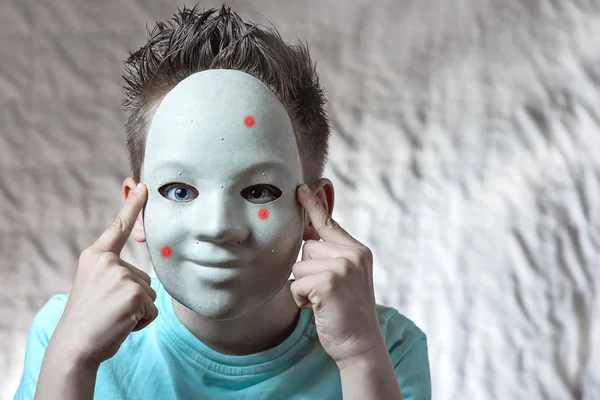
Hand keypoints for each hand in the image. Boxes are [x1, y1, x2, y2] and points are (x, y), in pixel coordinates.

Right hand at [51, 183, 157, 367]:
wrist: (74, 347)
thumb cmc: (87, 320)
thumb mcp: (96, 286)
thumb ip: (115, 274)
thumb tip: (142, 277)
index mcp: (96, 256)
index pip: (118, 227)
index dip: (133, 205)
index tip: (145, 186)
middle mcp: (108, 261)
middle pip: (144, 277)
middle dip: (134, 298)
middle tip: (108, 310)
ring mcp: (122, 276)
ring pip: (150, 295)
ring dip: (138, 311)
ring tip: (113, 317)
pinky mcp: (134, 294)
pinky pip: (153, 310)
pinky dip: (142, 322)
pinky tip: (121, 325)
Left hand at [291, 184, 385, 368]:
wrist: (361, 345)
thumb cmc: (348, 313)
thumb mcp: (345, 277)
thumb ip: (331, 254)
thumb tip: (307, 234)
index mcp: (358, 250)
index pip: (328, 222)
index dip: (312, 204)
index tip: (300, 188)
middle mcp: (352, 254)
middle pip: (307, 246)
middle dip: (308, 271)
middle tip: (326, 293)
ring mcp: (342, 266)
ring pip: (299, 266)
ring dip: (303, 287)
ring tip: (323, 302)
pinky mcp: (328, 282)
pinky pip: (295, 284)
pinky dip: (300, 300)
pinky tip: (318, 309)